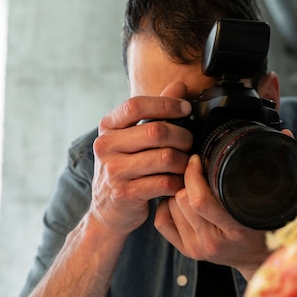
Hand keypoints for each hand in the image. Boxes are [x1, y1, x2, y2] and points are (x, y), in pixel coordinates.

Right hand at [89, 82, 193, 236]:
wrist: (108, 211)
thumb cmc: (125, 168)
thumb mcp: (132, 138)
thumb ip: (155, 111)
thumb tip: (179, 84)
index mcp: (107, 127)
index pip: (136, 104)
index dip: (166, 104)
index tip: (186, 109)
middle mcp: (105, 146)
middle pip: (156, 131)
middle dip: (182, 136)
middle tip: (191, 143)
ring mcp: (113, 171)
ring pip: (165, 158)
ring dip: (183, 161)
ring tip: (187, 164)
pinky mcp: (125, 194)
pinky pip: (165, 182)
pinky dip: (179, 182)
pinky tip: (180, 182)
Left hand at [154, 153, 271, 279]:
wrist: (263, 260)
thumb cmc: (270, 226)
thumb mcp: (278, 200)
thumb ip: (281, 165)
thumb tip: (286, 132)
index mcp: (235, 229)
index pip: (199, 200)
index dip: (193, 173)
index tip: (198, 158)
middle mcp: (213, 242)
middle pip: (182, 200)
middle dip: (184, 179)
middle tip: (193, 167)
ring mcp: (198, 248)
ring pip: (171, 207)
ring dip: (177, 191)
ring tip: (189, 182)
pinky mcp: (188, 252)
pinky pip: (163, 222)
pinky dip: (167, 205)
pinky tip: (179, 198)